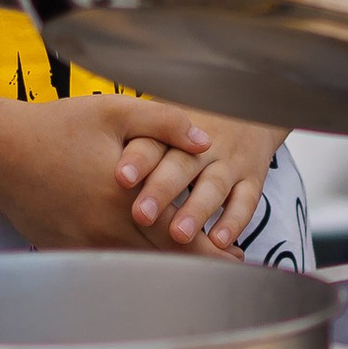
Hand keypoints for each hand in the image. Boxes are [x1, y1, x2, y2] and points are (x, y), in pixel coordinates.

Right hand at [0, 97, 223, 251]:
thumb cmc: (57, 128)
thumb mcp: (113, 112)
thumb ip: (164, 123)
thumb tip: (206, 140)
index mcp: (125, 196)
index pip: (179, 232)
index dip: (211, 248)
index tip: (237, 255)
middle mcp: (107, 229)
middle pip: (162, 259)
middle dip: (198, 265)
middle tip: (229, 268)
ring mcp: (85, 246)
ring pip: (137, 268)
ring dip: (168, 271)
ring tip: (200, 272)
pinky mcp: (67, 252)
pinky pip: (107, 268)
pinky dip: (134, 270)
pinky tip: (149, 265)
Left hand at [118, 115, 287, 255]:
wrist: (249, 106)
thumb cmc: (193, 125)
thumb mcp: (165, 122)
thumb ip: (137, 144)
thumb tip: (94, 174)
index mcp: (172, 133)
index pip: (153, 143)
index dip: (137, 160)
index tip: (121, 178)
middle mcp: (201, 148)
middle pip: (181, 166)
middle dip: (162, 190)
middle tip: (142, 214)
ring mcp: (229, 162)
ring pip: (214, 185)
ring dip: (196, 210)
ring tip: (178, 234)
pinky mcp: (253, 178)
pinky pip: (246, 201)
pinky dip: (234, 221)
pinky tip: (220, 241)